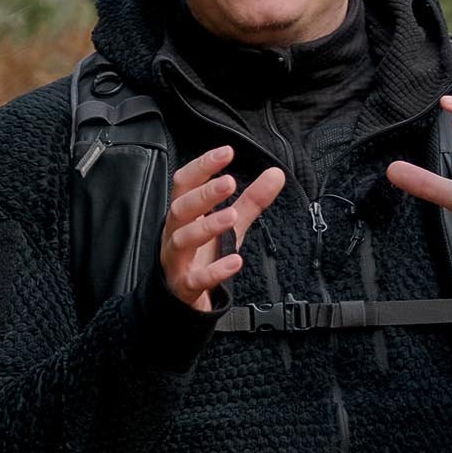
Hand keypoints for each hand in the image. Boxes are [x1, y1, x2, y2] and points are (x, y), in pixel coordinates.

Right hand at [162, 145, 285, 311]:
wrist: (182, 300)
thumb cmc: (203, 255)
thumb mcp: (230, 225)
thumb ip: (252, 200)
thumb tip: (276, 173)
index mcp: (184, 215)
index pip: (185, 183)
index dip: (203, 166)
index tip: (226, 152)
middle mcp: (175, 234)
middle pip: (180, 208)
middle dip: (203, 194)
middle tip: (229, 182)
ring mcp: (176, 261)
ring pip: (183, 240)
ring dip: (207, 226)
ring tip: (232, 215)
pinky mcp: (184, 287)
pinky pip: (196, 279)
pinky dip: (215, 271)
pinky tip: (235, 261)